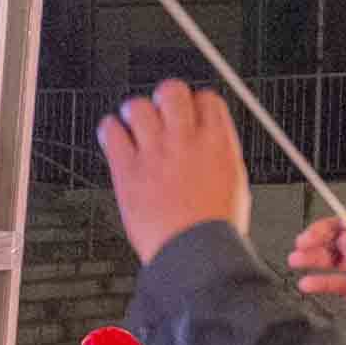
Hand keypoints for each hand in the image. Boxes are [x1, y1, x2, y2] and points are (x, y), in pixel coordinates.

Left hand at [94, 80, 251, 266]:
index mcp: (217, 142)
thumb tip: (211, 141)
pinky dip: (110, 130)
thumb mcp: (235, 183)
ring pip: (138, 106)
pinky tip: (115, 137)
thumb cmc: (214, 229)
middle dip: (166, 98)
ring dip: (135, 112)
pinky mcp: (127, 169)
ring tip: (134, 125)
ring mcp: (154, 152)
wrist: (194, 253)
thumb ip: (219, 153)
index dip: (197, 103)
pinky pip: (111, 132)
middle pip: (172, 91)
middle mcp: (185, 140)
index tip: (190, 113)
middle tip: (161, 112)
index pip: (206, 99)